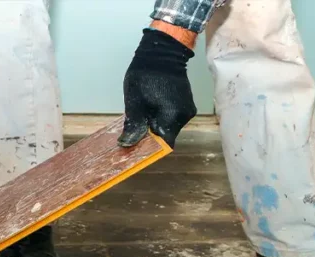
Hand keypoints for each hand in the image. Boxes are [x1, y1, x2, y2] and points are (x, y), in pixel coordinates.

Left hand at [119, 25, 197, 148]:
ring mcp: (187, 109)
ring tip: (144, 112)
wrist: (163, 51)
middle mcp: (184, 116)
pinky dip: (162, 115)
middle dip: (151, 134)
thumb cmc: (146, 76)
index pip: (163, 144)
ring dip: (156, 123)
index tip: (137, 144)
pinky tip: (152, 106)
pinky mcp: (187, 102)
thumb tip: (127, 144)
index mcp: (172, 118)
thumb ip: (134, 125)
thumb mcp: (134, 102)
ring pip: (170, 125)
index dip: (150, 147)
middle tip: (137, 126)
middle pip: (166, 135)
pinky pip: (173, 116)